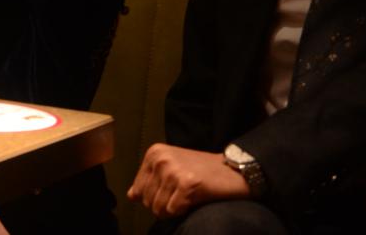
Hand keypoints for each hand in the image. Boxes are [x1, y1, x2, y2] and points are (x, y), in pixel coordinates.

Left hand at [127, 143, 250, 218]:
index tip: (172, 192)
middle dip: (164, 205)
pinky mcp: (186, 184)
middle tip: (182, 196)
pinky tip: (194, 199)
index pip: (138, 190)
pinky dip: (183, 211)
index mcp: (154, 153)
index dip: (155, 198)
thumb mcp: (171, 169)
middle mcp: (160, 159)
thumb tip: (131, 196)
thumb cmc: (202, 172)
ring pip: (159, 208)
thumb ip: (150, 181)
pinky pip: (173, 210)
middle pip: (147, 201)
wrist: (234, 170)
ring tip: (188, 197)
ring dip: (173, 209)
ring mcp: (172, 170)